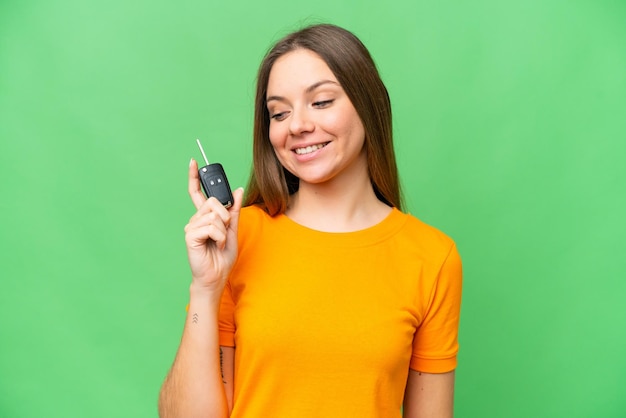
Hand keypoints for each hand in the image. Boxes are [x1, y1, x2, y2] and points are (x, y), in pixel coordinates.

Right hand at [184, 158, 243, 292]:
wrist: (216, 276)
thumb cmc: (222, 256)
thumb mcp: (233, 230)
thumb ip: (234, 211)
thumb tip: (237, 189)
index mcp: (204, 217)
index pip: (198, 193)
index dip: (195, 177)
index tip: (194, 161)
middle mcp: (196, 219)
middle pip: (212, 201)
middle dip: (225, 215)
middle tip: (224, 231)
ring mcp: (191, 227)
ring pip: (215, 215)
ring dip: (224, 231)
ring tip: (219, 243)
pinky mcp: (190, 235)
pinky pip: (211, 227)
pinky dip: (220, 237)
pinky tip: (215, 246)